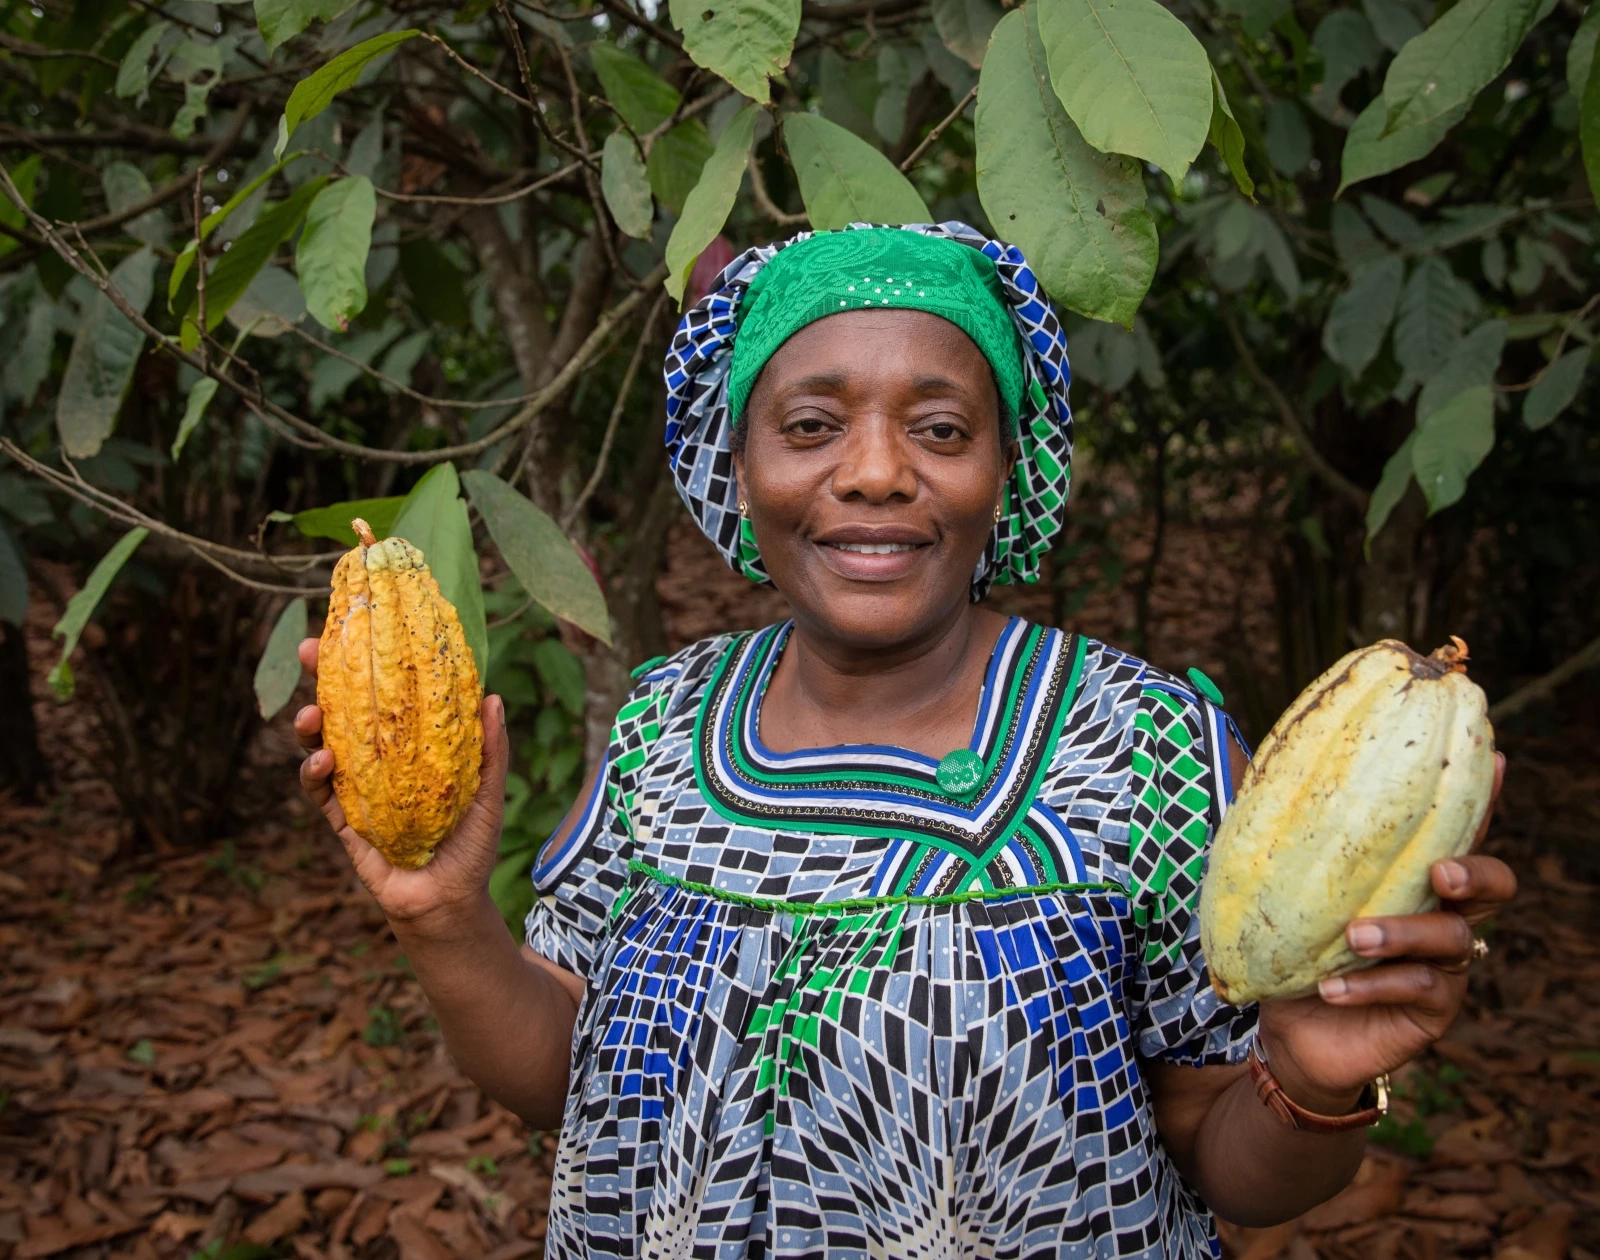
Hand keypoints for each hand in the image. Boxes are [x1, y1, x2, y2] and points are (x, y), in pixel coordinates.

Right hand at [293, 636, 509, 936]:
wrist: (451, 902)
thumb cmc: (472, 845)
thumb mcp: (488, 792)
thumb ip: (490, 749)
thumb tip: (493, 697)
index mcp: (411, 746)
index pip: (386, 695)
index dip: (370, 664)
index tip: (357, 629)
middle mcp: (379, 761)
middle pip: (344, 709)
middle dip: (322, 678)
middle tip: (311, 650)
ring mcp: (356, 788)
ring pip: (321, 744)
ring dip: (309, 725)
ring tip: (310, 713)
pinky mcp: (343, 821)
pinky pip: (319, 792)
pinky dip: (313, 773)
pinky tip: (322, 759)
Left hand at [1255, 752, 1512, 1112]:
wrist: (1289, 1031)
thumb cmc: (1294, 951)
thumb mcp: (1288, 895)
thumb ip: (1291, 846)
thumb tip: (1257, 778)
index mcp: (1412, 878)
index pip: (1456, 831)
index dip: (1482, 798)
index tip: (1491, 761)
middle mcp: (1441, 916)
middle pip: (1492, 886)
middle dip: (1474, 873)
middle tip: (1438, 873)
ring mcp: (1442, 965)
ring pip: (1452, 938)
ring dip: (1402, 933)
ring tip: (1355, 935)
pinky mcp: (1431, 1011)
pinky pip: (1418, 989)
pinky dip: (1372, 985)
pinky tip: (1331, 987)